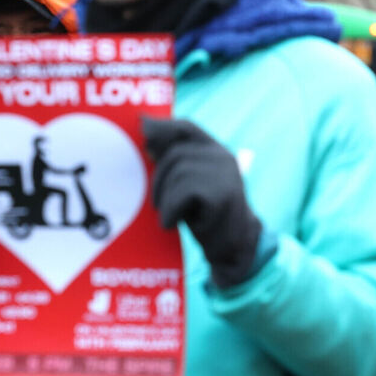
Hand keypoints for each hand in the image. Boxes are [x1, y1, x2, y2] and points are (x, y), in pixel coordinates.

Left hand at [143, 118, 263, 288]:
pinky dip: (172, 211)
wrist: (233, 248)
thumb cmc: (205, 217)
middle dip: (160, 180)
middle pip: (177, 154)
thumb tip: (146, 126)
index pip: (188, 128)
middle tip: (160, 205)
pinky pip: (183, 193)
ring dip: (166, 199)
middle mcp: (224, 157)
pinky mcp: (222, 194)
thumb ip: (175, 161)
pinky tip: (175, 224)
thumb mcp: (190, 184)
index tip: (141, 127)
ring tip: (172, 216)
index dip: (164, 127)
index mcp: (217, 152)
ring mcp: (225, 174)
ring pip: (179, 173)